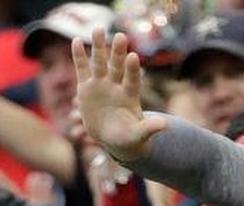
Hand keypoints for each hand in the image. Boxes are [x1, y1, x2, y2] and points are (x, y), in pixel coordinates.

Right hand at [74, 28, 166, 161]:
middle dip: (118, 52)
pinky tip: (77, 41)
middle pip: (118, 66)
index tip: (133, 57)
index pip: (133, 80)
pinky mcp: (87, 87)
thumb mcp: (138, 135)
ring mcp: (102, 84)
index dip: (133, 69)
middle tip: (121, 36)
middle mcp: (117, 85)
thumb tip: (166, 125)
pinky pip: (82, 69)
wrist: (112, 139)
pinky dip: (79, 56)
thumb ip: (149, 128)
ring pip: (100, 63)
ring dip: (99, 47)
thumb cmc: (129, 138)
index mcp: (130, 95)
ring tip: (98, 29)